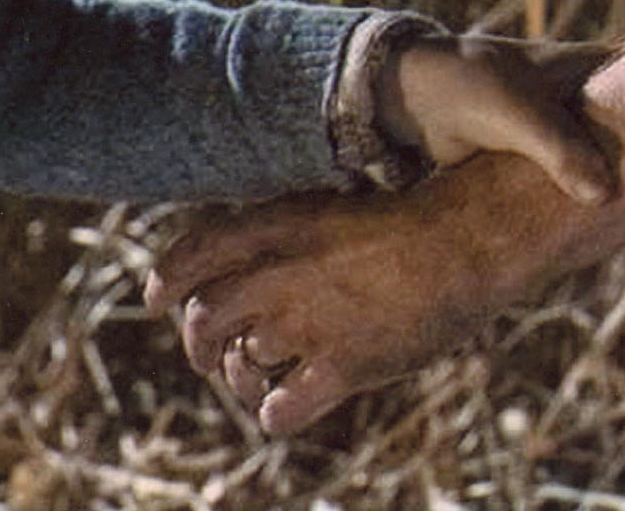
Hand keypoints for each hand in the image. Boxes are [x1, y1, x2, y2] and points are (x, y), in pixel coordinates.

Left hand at [146, 152, 580, 431]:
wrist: (468, 239)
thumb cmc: (399, 226)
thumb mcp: (324, 211)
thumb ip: (274, 239)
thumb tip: (230, 272)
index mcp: (275, 224)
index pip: (190, 256)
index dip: (165, 282)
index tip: (156, 302)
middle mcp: (282, 272)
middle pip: (203, 321)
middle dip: (200, 344)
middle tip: (211, 356)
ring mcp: (311, 321)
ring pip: (241, 365)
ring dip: (243, 377)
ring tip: (261, 377)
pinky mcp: (344, 366)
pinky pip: (280, 409)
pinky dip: (274, 413)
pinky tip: (288, 405)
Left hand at [379, 34, 618, 201]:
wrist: (413, 99)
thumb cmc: (470, 88)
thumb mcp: (519, 116)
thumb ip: (560, 152)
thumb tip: (605, 197)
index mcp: (585, 67)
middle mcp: (579, 95)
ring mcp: (558, 127)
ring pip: (603, 155)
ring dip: (620, 178)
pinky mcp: (536, 157)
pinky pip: (573, 178)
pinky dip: (587, 195)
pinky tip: (608, 224)